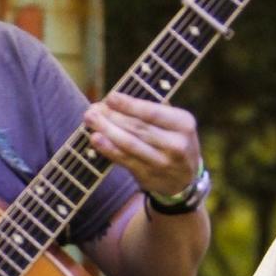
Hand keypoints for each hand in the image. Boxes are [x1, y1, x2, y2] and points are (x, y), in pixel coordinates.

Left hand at [82, 91, 199, 196]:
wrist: (185, 179)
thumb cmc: (173, 140)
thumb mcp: (174, 122)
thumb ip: (150, 109)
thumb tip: (112, 100)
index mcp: (184, 124)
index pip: (153, 113)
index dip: (130, 105)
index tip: (110, 97)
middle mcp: (176, 144)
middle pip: (138, 128)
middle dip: (113, 117)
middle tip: (92, 109)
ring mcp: (162, 163)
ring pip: (130, 144)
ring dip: (107, 131)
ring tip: (91, 121)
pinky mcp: (149, 176)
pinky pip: (125, 160)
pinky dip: (109, 149)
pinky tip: (96, 140)